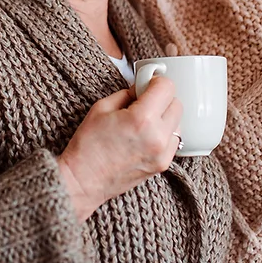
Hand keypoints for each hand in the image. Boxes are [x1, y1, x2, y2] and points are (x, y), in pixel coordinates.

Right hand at [57, 77, 182, 220]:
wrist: (83, 181)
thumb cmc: (88, 145)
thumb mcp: (102, 107)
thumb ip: (127, 93)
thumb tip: (141, 88)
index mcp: (141, 118)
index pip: (167, 87)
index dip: (156, 81)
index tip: (147, 83)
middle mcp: (157, 136)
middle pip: (176, 103)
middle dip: (161, 98)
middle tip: (144, 101)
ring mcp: (163, 153)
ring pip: (178, 123)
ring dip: (165, 117)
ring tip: (144, 121)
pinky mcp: (163, 165)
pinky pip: (174, 141)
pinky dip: (164, 134)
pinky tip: (146, 135)